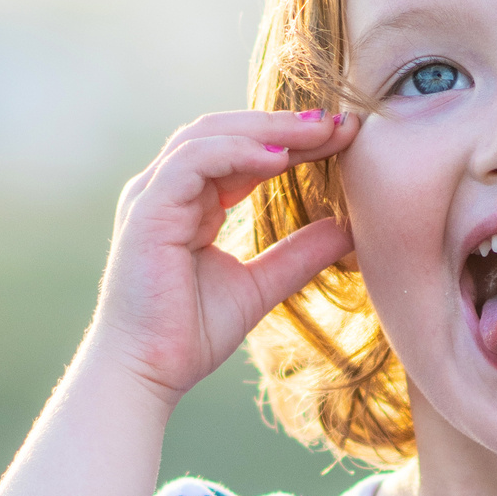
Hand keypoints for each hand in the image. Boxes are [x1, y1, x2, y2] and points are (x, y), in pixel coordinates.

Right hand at [90, 108, 357, 404]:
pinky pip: (193, 162)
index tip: (344, 137)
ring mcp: (153, 196)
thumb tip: (349, 230)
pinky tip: (280, 158)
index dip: (293, 141)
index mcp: (190, 202)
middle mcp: (168, 190)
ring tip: (319, 132)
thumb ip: (298, 255)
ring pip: (210, 135)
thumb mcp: (259, 286)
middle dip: (286, 125)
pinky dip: (237, 152)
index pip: (243, 153)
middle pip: (228, 132)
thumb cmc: (189, 334)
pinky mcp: (147, 211)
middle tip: (340, 122)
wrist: (148, 373)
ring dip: (268, 129)